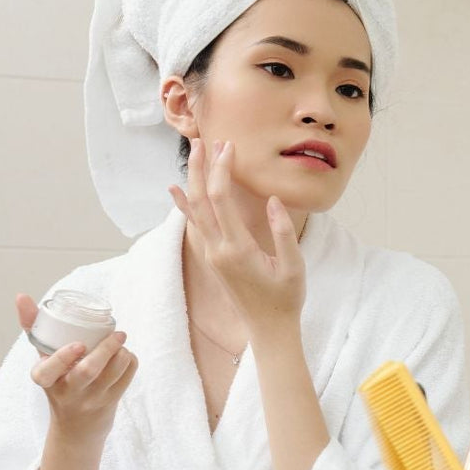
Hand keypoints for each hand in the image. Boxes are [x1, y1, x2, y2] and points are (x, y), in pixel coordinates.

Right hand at [17, 294, 136, 441]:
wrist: (76, 427)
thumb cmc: (58, 380)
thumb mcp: (43, 359)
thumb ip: (33, 328)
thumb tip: (21, 296)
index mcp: (45, 379)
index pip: (47, 371)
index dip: (63, 357)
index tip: (78, 344)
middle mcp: (67, 391)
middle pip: (87, 371)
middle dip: (105, 349)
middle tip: (118, 334)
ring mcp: (91, 399)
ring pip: (111, 373)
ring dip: (121, 353)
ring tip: (120, 342)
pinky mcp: (110, 402)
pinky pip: (126, 378)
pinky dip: (130, 362)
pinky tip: (125, 355)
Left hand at [168, 140, 305, 330]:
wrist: (268, 329)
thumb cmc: (285, 299)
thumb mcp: (294, 266)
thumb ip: (283, 232)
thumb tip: (272, 200)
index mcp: (237, 249)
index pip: (222, 199)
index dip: (223, 170)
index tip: (229, 147)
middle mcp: (217, 250)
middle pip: (200, 200)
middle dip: (201, 168)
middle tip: (202, 140)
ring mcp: (211, 255)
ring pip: (193, 211)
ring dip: (193, 181)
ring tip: (194, 156)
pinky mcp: (212, 259)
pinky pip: (194, 225)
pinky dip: (183, 205)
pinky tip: (175, 191)